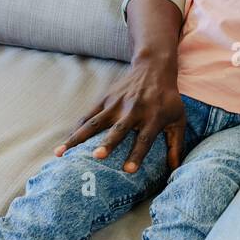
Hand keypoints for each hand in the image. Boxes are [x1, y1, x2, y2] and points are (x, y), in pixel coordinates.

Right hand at [53, 55, 185, 174]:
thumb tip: (176, 169)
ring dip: (78, 138)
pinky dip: (76, 129)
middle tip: (97, 156)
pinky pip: (88, 116)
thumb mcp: (178, 119)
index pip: (144, 139)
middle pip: (119, 129)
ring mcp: (117, 104)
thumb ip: (177, 144)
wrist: (154, 69)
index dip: (137, 154)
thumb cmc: (168, 100)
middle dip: (108, 143)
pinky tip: (64, 144)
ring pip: (95, 123)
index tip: (128, 170)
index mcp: (153, 118)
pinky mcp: (105, 99)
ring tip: (61, 153)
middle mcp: (134, 111)